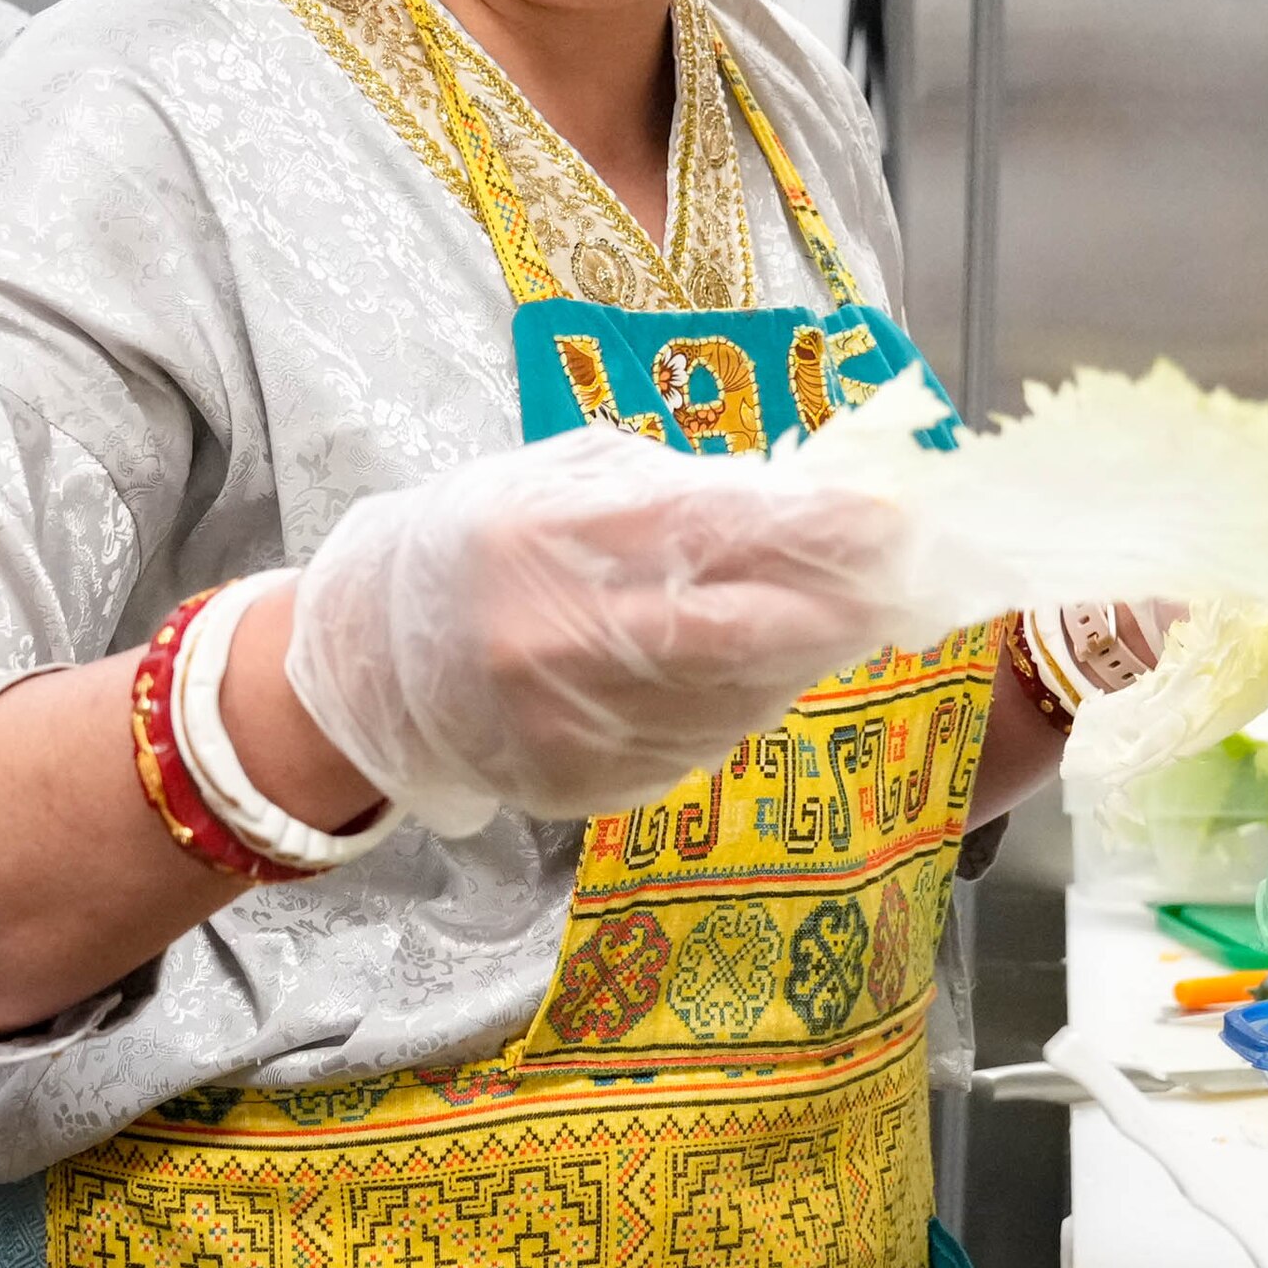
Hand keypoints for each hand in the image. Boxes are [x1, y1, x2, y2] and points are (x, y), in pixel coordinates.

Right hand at [283, 425, 922, 833]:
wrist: (366, 666)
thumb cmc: (471, 547)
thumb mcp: (555, 480)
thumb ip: (672, 488)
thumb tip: (801, 498)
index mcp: (553, 539)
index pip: (720, 532)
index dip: (821, 527)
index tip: (893, 513)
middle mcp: (563, 640)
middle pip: (751, 631)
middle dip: (843, 602)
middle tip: (900, 576)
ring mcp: (575, 725)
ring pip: (741, 698)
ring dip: (807, 657)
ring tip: (838, 615)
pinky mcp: (585, 787)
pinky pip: (702, 746)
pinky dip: (748, 705)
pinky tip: (757, 671)